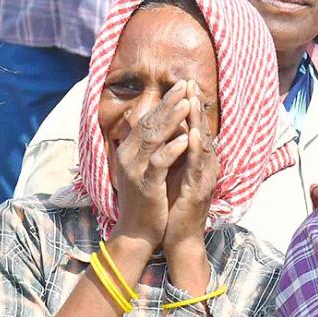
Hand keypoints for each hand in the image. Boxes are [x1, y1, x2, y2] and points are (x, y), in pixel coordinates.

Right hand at [110, 81, 189, 251]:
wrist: (138, 231)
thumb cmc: (147, 199)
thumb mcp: (147, 168)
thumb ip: (152, 146)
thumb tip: (162, 124)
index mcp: (130, 150)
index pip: (148, 119)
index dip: (165, 102)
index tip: (182, 86)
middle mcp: (129, 155)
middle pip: (150, 122)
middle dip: (169, 103)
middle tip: (186, 85)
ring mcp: (136, 169)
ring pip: (154, 138)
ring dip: (172, 119)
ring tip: (188, 103)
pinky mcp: (146, 185)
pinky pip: (159, 163)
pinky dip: (172, 149)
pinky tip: (186, 139)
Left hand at [163, 82, 218, 257]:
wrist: (178, 238)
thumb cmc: (175, 207)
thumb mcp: (174, 174)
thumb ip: (175, 155)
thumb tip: (169, 134)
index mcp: (199, 162)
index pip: (196, 129)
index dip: (191, 107)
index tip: (184, 84)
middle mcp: (206, 167)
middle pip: (203, 130)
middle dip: (196, 106)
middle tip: (190, 82)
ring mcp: (205, 178)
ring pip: (203, 145)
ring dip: (198, 121)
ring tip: (193, 100)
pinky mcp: (198, 190)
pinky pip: (197, 166)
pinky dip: (196, 148)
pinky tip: (192, 133)